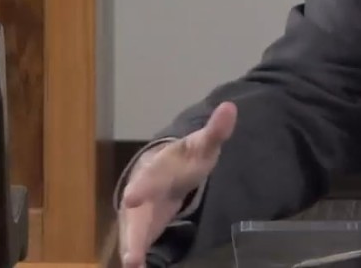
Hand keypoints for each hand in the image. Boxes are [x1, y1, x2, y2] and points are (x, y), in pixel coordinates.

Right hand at [118, 102, 237, 267]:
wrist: (159, 172)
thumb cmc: (181, 160)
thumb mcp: (202, 145)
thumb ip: (216, 131)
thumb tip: (231, 107)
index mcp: (157, 170)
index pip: (149, 177)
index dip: (142, 187)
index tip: (132, 197)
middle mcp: (141, 194)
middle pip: (135, 213)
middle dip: (132, 229)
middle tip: (129, 250)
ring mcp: (137, 215)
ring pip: (133, 233)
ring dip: (132, 249)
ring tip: (132, 264)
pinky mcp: (140, 232)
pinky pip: (137, 246)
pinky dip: (137, 257)